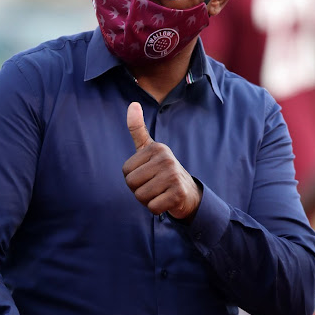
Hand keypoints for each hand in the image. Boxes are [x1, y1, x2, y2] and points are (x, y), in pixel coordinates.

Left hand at [122, 101, 201, 220]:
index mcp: (156, 148)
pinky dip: (156, 209)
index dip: (133, 179)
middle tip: (153, 186)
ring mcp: (173, 176)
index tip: (148, 175)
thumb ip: (137, 129)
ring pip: (141, 196)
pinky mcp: (178, 194)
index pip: (126, 172)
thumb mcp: (149, 149)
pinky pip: (153, 207)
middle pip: (131, 184)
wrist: (188, 193)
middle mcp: (166, 159)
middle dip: (139, 190)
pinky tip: (166, 201)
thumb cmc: (162, 170)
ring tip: (159, 193)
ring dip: (148, 200)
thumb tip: (132, 104)